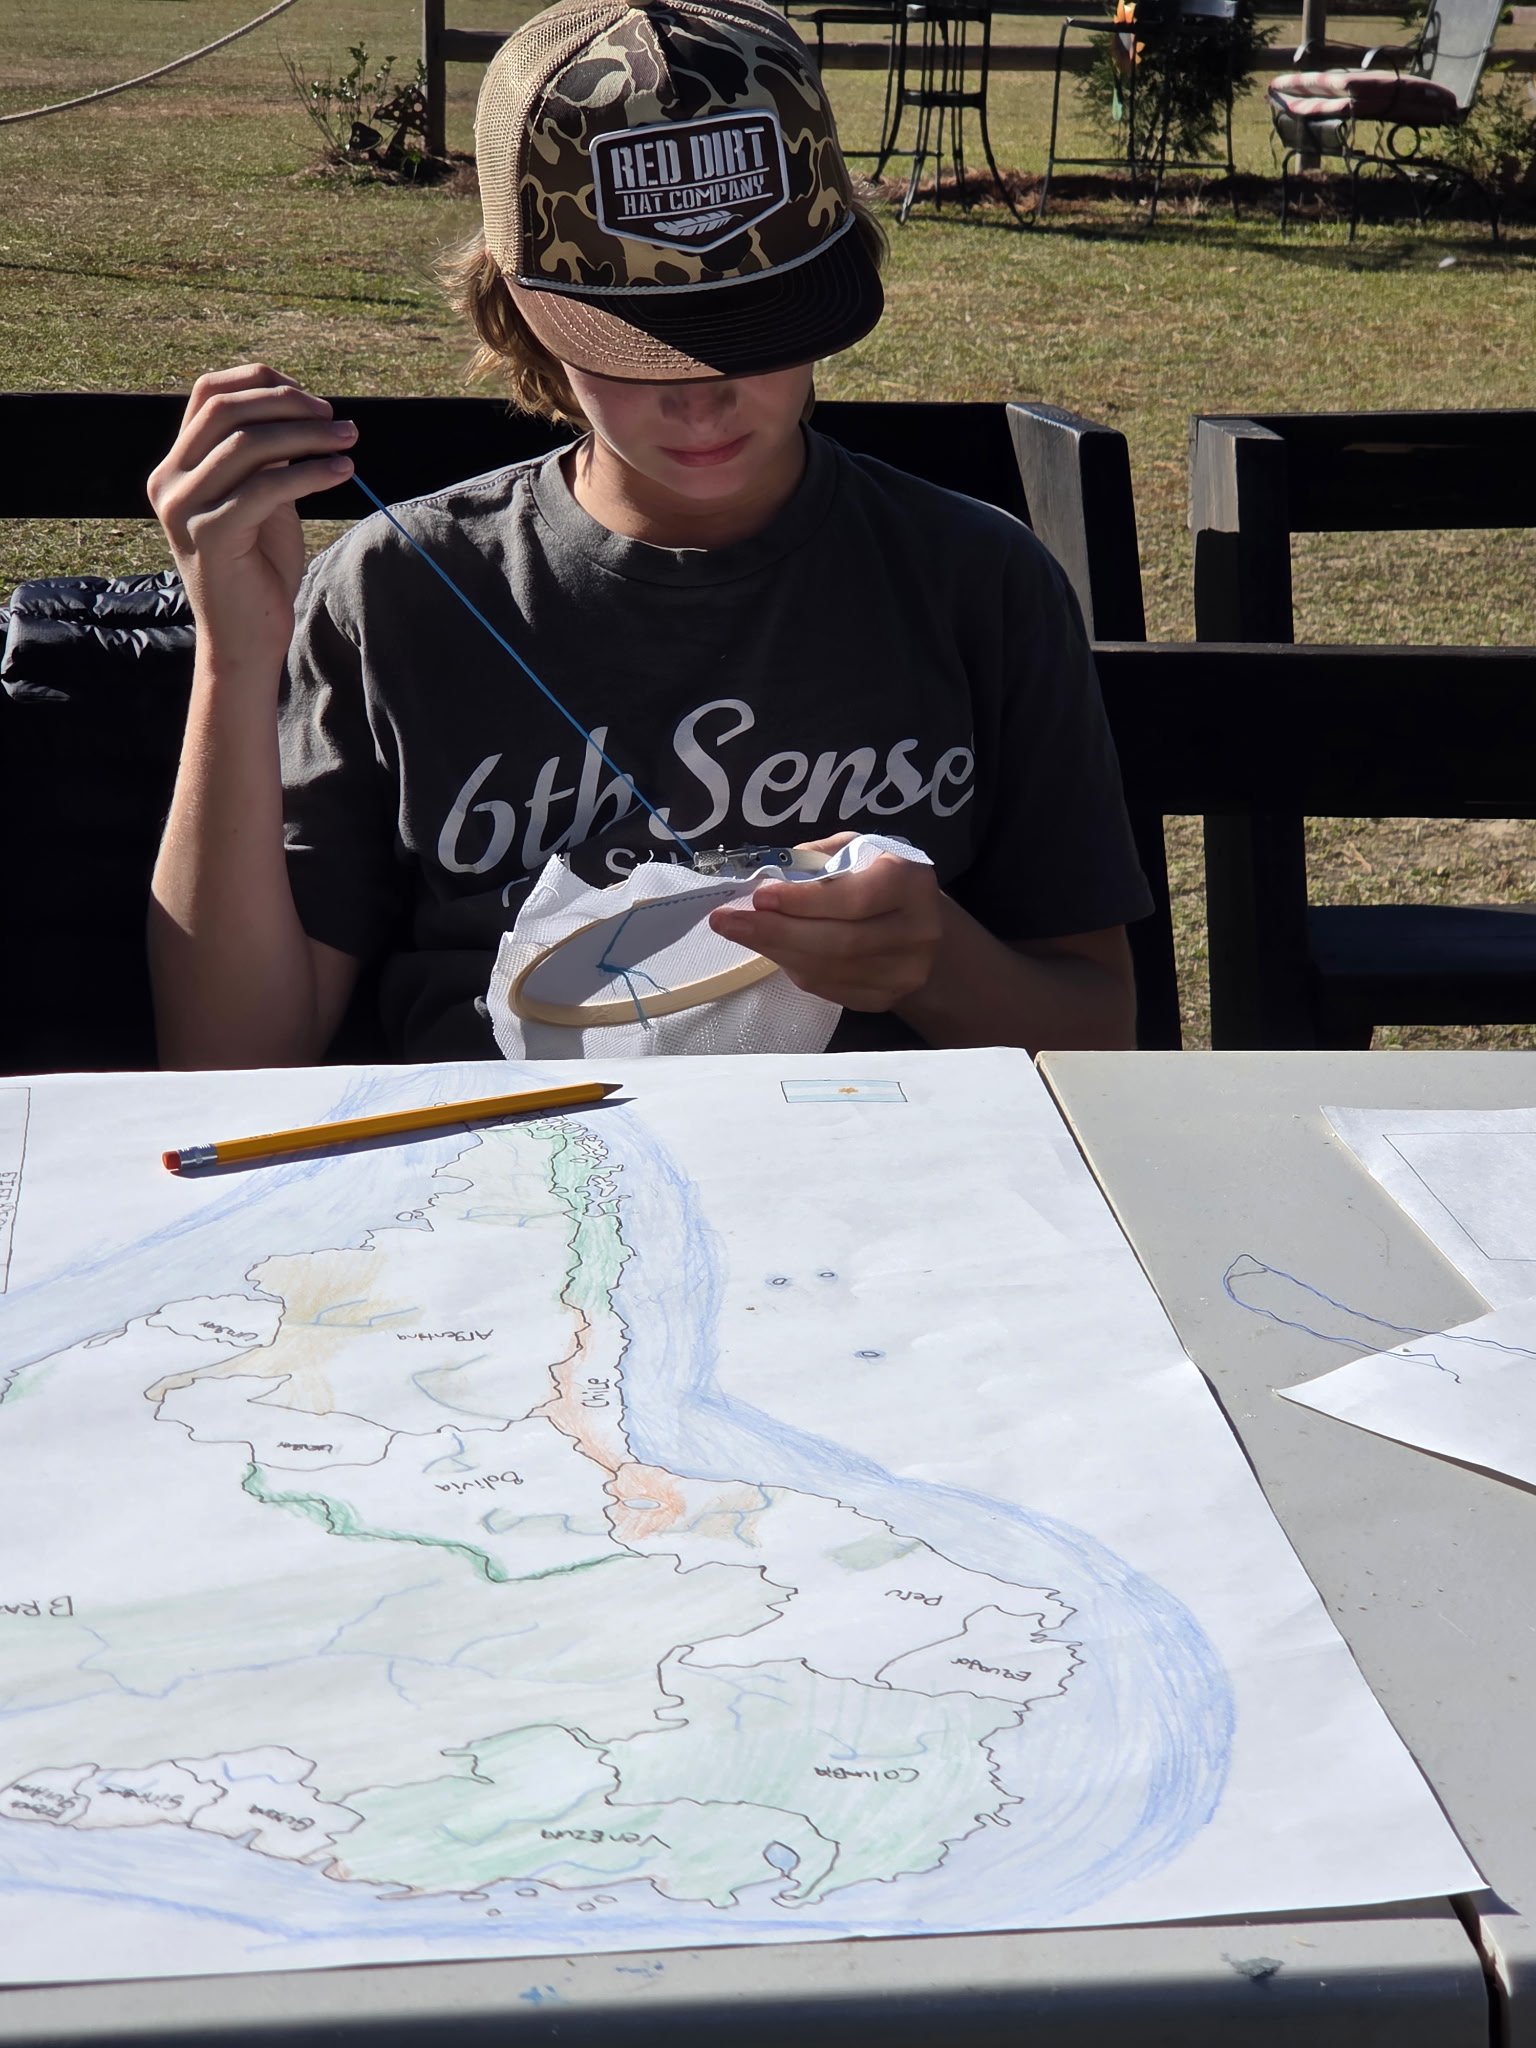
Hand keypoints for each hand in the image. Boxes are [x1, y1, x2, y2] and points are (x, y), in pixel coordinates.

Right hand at [148, 363, 357, 676]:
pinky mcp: (211, 535)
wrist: (245, 640)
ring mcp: (184, 508)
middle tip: (337, 420)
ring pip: (248, 443)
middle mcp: (169, 481)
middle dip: (289, 406)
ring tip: (349, 441)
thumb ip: (266, 458)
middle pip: (227, 410)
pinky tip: (342, 471)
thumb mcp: (262, 501)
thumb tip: (300, 410)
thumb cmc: (260, 572)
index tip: (311, 401)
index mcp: (176, 466)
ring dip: (308, 436)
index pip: (209, 394)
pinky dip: (310, 472)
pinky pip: (266, 487)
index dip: (262, 384)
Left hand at [708, 834, 943, 1011]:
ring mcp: (904, 972)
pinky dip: (794, 968)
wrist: (922, 926)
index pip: (854, 899)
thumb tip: (765, 878)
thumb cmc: (879, 878)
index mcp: (911, 883)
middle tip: (727, 921)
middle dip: (776, 932)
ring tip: (740, 932)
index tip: (758, 897)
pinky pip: (829, 988)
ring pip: (828, 969)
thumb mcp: (856, 850)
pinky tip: (773, 950)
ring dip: (777, 951)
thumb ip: (816, 860)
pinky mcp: (887, 998)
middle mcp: (917, 932)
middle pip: (839, 941)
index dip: (803, 902)